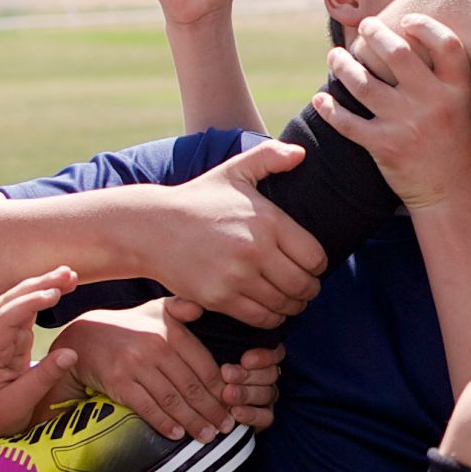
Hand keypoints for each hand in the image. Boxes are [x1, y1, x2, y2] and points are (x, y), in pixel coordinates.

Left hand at [0, 270, 88, 450]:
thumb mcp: (18, 405)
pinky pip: (19, 314)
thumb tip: (71, 353)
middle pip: (8, 301)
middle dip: (37, 285)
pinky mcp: (4, 342)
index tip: (55, 294)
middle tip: (69, 273)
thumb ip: (43, 378)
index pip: (4, 318)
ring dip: (38, 287)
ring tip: (68, 276)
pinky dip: (37, 300)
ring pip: (13, 304)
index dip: (29, 303)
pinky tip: (55, 291)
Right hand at [52, 297, 276, 441]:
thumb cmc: (128, 326)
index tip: (233, 405)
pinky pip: (147, 407)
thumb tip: (202, 308)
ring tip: (208, 436)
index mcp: (170, 331)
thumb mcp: (155, 310)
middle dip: (212, 410)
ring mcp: (136, 366)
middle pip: (191, 386)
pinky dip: (164, 423)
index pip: (204, 365)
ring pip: (172, 400)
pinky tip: (178, 434)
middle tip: (227, 427)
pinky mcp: (118, 383)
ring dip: (193, 422)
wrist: (84, 337)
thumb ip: (181, 308)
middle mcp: (155, 347)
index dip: (221, 389)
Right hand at [146, 137, 328, 324]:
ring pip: (284, 304)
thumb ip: (269, 157)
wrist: (151, 228)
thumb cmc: (198, 199)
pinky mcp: (219, 298)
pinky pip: (261, 318)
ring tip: (290, 299)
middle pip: (304, 285)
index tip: (311, 265)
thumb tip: (301, 153)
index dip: (319, 265)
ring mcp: (237, 277)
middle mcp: (255, 250)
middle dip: (310, 289)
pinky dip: (272, 317)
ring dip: (293, 305)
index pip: (315, 257)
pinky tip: (270, 308)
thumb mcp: (234, 171)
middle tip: (305, 287)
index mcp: (268, 221)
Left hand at [317, 10, 470, 212]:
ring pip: (363, 83)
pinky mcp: (384, 146)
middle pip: (397, 53)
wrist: (455, 194)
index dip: (425, 25)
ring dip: (342, 65)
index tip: (406, 19)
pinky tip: (320, 99)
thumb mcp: (465, 107)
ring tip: (334, 56)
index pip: (445, 43)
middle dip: (375, 34)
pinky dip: (329, 109)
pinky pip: (347, 122)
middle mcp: (433, 102)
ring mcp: (406, 124)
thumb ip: (445, 79)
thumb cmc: (461, 145)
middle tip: (364, 27)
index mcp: (458, 90)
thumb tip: (412, 42)